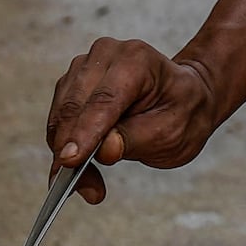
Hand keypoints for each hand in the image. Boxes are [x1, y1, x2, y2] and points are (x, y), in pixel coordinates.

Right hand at [47, 38, 224, 193]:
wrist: (186, 97)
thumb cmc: (184, 111)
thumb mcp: (173, 132)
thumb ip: (136, 139)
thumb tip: (103, 151)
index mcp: (136, 60)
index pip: (103, 100)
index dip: (84, 132)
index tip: (70, 161)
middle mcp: (105, 55)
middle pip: (75, 107)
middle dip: (73, 152)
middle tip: (87, 190)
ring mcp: (84, 67)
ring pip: (60, 116)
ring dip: (67, 155)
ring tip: (91, 187)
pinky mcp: (72, 84)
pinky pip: (59, 120)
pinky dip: (66, 148)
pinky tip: (82, 171)